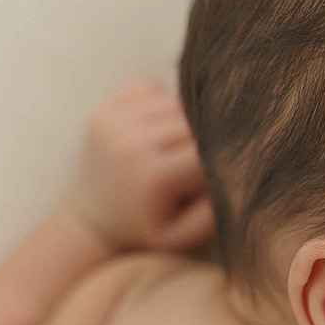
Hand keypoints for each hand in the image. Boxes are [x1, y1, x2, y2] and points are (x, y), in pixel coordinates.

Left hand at [63, 78, 215, 251]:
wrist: (92, 222)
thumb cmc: (146, 229)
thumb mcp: (182, 237)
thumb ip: (212, 214)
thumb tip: (232, 175)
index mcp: (153, 176)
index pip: (208, 149)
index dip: (220, 157)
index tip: (221, 170)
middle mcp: (131, 143)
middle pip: (191, 121)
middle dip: (204, 137)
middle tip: (202, 158)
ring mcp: (113, 122)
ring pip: (173, 101)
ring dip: (184, 118)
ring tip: (180, 146)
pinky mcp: (104, 110)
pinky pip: (149, 88)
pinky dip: (160, 103)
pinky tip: (157, 130)